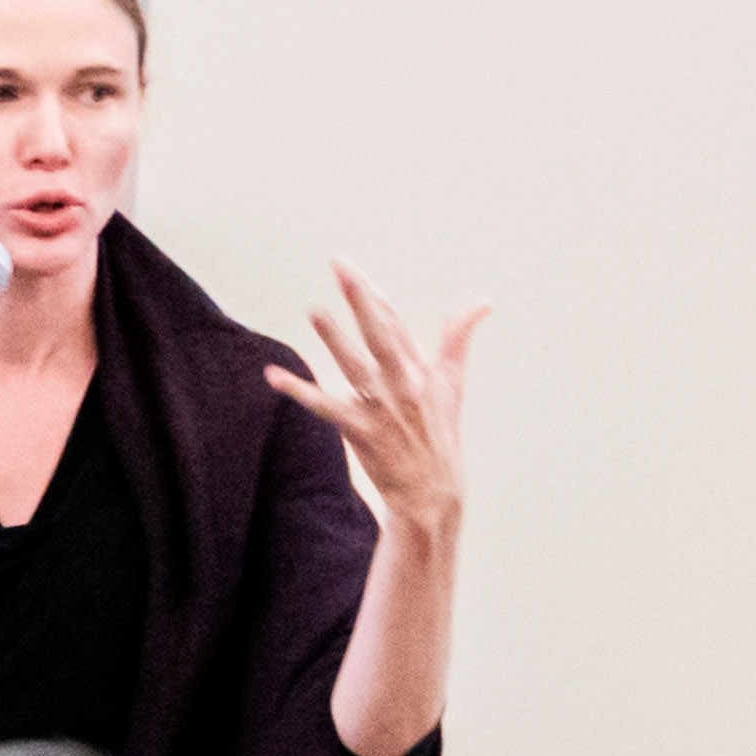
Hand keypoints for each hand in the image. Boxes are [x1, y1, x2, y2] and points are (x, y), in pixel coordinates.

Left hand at [269, 261, 486, 547]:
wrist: (431, 489)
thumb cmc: (438, 432)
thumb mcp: (453, 383)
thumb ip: (458, 338)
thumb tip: (482, 302)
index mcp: (422, 369)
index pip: (395, 324)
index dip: (373, 297)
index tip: (352, 269)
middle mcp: (404, 383)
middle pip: (381, 333)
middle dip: (361, 299)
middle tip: (340, 266)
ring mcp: (382, 406)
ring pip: (355, 364)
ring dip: (334, 337)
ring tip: (314, 309)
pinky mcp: (362, 431)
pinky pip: (325, 406)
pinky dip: (299, 391)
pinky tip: (272, 375)